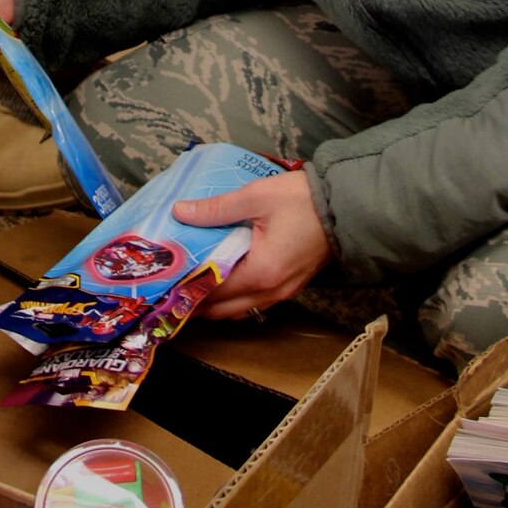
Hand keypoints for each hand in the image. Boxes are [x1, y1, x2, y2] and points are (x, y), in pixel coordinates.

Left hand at [172, 168, 330, 318]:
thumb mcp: (256, 196)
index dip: (185, 289)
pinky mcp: (290, 286)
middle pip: (222, 310)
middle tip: (171, 284)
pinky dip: (234, 296)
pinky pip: (254, 301)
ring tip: (192, 282)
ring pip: (238, 309)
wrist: (345, 206)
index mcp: (261, 273)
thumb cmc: (302, 200)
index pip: (212, 292)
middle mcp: (270, 291)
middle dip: (195, 300)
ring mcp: (282, 292)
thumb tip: (180, 212)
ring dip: (214, 302)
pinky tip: (222, 278)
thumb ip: (217, 209)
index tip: (163, 282)